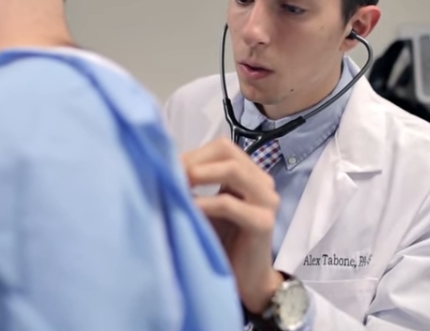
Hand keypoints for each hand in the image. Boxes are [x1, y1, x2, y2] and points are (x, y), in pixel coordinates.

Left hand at [182, 137, 283, 312]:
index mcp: (249, 175)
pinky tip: (188, 207)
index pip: (223, 147)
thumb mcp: (206, 207)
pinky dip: (205, 202)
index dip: (194, 153)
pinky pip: (229, 203)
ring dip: (200, 174)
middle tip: (169, 173)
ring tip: (177, 184)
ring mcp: (267, 201)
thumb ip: (194, 186)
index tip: (166, 164)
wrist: (245, 281)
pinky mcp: (263, 222)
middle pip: (228, 153)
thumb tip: (162, 165)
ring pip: (233, 171)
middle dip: (195, 160)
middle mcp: (263, 182)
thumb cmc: (222, 242)